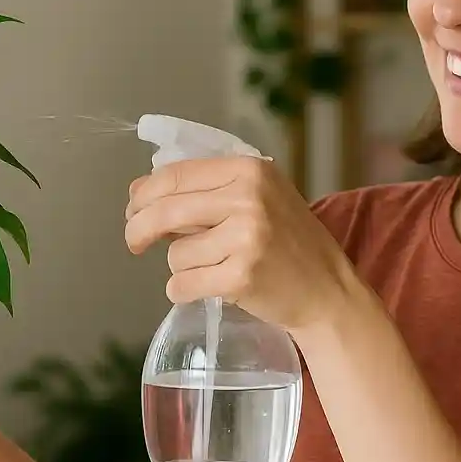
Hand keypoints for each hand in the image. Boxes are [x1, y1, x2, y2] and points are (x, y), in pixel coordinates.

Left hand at [124, 157, 357, 332]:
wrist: (328, 290)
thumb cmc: (288, 243)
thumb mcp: (257, 199)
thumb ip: (204, 191)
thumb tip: (137, 192)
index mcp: (249, 170)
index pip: (174, 175)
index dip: (143, 194)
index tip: (132, 209)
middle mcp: (248, 198)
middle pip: (164, 211)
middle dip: (138, 229)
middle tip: (134, 243)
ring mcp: (246, 238)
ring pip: (174, 254)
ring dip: (182, 266)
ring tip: (214, 268)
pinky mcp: (241, 276)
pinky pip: (182, 284)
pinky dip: (183, 291)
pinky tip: (208, 288)